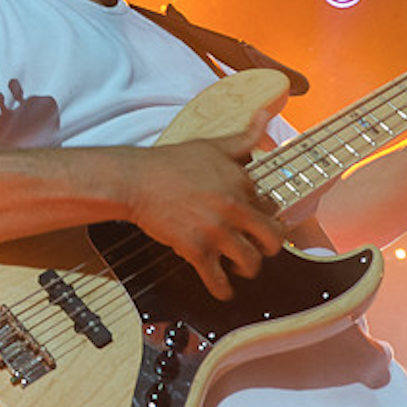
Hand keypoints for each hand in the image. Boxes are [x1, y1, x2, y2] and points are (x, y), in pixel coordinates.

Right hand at [113, 116, 284, 300]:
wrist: (135, 180)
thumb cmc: (170, 163)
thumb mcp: (212, 145)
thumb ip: (244, 137)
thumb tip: (266, 115)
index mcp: (241, 183)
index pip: (270, 207)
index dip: (267, 216)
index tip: (261, 221)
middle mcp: (233, 208)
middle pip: (272, 239)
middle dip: (269, 248)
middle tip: (260, 248)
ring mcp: (216, 231)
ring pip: (250, 262)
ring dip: (248, 268)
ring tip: (241, 267)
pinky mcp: (195, 249)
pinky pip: (217, 278)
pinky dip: (222, 289)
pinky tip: (223, 291)